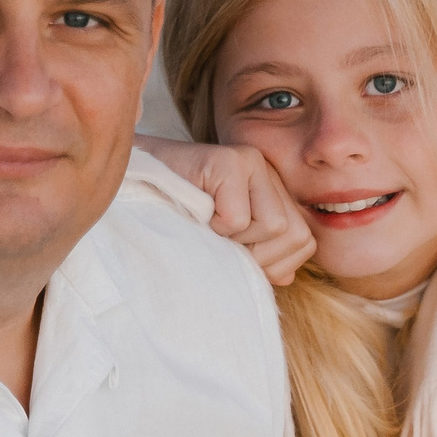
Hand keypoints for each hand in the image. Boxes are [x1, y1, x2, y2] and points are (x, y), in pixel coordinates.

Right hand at [134, 135, 317, 286]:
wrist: (133, 188)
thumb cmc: (179, 219)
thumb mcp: (227, 243)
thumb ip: (261, 255)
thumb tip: (286, 276)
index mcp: (275, 193)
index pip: (303, 242)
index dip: (272, 263)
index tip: (237, 253)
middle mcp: (270, 173)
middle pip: (296, 236)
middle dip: (258, 255)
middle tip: (222, 242)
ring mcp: (252, 162)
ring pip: (274, 227)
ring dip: (236, 240)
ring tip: (209, 225)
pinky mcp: (229, 160)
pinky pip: (239, 217)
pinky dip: (215, 227)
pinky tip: (197, 212)